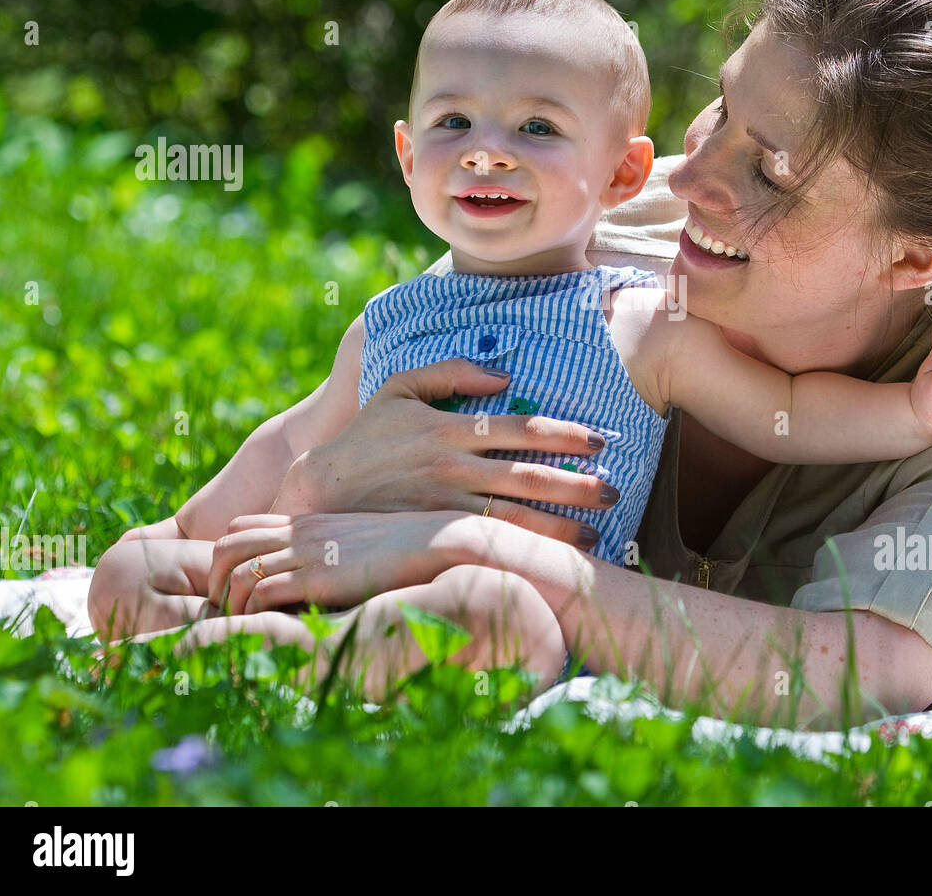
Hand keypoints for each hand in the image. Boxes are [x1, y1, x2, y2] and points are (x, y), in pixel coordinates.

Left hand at [207, 508, 559, 614]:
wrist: (440, 541)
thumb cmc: (411, 549)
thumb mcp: (364, 542)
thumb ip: (337, 553)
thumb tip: (327, 581)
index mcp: (310, 522)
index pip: (241, 528)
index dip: (226, 559)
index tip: (236, 591)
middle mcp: (301, 533)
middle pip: (226, 544)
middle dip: (214, 580)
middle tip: (227, 613)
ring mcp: (308, 551)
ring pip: (236, 568)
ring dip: (229, 601)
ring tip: (240, 627)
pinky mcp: (319, 574)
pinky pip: (263, 591)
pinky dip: (253, 612)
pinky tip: (266, 629)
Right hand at [271, 358, 619, 540]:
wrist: (317, 491)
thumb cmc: (365, 437)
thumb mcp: (398, 387)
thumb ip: (450, 371)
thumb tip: (503, 375)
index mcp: (449, 426)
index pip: (521, 428)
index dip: (565, 433)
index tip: (598, 440)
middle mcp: (452, 466)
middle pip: (528, 475)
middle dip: (578, 485)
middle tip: (614, 491)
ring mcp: (442, 505)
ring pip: (514, 517)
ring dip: (560, 526)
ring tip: (596, 534)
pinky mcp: (431, 537)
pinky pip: (487, 544)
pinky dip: (522, 551)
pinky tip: (550, 560)